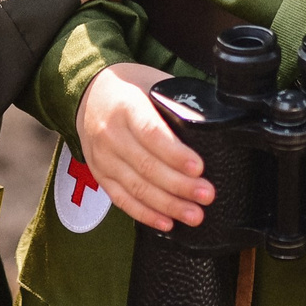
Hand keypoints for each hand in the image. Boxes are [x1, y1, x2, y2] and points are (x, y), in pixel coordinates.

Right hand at [76, 63, 211, 230]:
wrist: (90, 94)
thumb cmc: (130, 88)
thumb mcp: (153, 83)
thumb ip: (176, 103)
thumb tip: (215, 120)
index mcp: (127, 106)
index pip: (151, 133)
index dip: (175, 153)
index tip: (198, 167)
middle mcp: (110, 133)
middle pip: (146, 165)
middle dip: (179, 185)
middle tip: (206, 195)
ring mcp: (102, 157)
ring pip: (136, 187)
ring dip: (167, 205)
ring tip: (194, 214)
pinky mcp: (100, 174)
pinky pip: (122, 199)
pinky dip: (145, 214)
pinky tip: (166, 222)